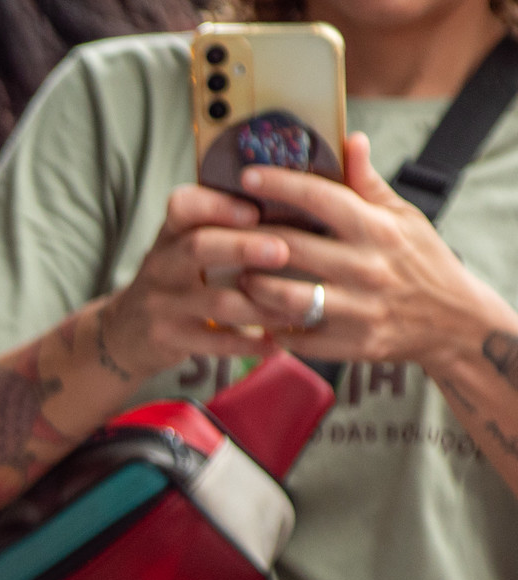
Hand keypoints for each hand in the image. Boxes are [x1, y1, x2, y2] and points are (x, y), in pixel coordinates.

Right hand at [100, 184, 291, 376]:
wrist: (125, 331)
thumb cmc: (175, 279)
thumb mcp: (181, 245)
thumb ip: (220, 224)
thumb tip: (292, 205)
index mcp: (170, 234)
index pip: (183, 207)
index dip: (218, 206)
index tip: (255, 211)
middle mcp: (161, 264)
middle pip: (198, 248)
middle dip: (242, 248)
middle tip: (282, 251)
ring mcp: (161, 303)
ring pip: (216, 302)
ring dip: (261, 305)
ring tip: (299, 306)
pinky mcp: (167, 338)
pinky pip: (213, 342)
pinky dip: (249, 344)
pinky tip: (276, 342)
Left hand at [236, 133, 508, 369]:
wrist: (453, 322)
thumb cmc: (421, 262)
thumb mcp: (404, 217)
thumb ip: (368, 183)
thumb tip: (350, 139)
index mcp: (378, 229)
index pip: (321, 198)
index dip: (280, 184)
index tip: (247, 176)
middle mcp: (367, 267)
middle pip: (291, 247)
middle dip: (248, 239)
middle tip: (222, 233)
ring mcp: (357, 309)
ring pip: (285, 296)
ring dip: (253, 286)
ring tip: (239, 275)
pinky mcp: (348, 345)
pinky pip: (294, 336)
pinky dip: (269, 326)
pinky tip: (256, 315)